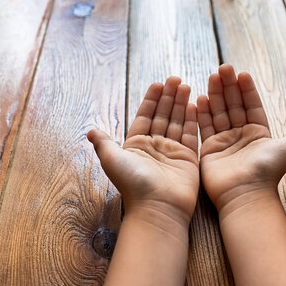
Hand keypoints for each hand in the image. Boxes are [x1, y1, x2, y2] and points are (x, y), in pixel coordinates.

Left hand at [88, 77, 198, 225]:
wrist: (157, 207)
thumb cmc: (133, 184)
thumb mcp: (112, 160)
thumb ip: (104, 143)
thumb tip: (90, 131)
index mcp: (136, 146)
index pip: (145, 117)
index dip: (151, 100)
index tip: (158, 84)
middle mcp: (154, 147)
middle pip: (163, 116)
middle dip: (169, 97)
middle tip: (175, 79)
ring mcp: (172, 152)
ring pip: (177, 122)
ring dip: (181, 104)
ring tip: (186, 86)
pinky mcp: (188, 159)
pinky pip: (191, 135)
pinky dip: (192, 120)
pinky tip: (195, 104)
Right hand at [197, 64, 285, 216]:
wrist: (247, 193)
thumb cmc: (269, 171)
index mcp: (259, 133)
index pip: (251, 106)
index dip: (247, 90)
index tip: (242, 74)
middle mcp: (241, 136)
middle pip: (234, 105)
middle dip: (229, 86)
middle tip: (224, 68)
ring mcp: (225, 142)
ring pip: (219, 113)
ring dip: (215, 94)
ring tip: (213, 76)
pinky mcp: (210, 150)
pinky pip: (205, 127)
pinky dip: (203, 113)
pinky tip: (200, 97)